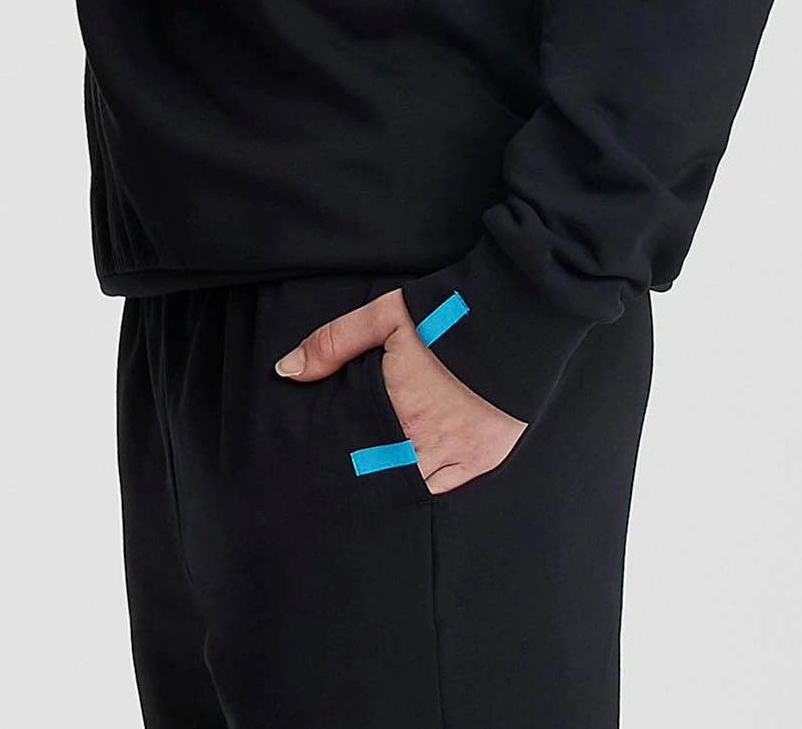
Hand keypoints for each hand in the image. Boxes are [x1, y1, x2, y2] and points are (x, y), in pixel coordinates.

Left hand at [275, 289, 526, 493]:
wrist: (515, 317)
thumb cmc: (445, 315)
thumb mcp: (382, 317)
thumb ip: (332, 344)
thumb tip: (287, 370)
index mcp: (397, 411)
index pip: (358, 454)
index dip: (344, 459)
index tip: (328, 462)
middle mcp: (427, 442)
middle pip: (385, 473)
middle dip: (368, 471)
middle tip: (350, 469)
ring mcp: (460, 454)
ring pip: (416, 486)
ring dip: (398, 479)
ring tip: (379, 471)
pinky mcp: (486, 458)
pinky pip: (449, 488)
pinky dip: (430, 483)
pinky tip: (414, 473)